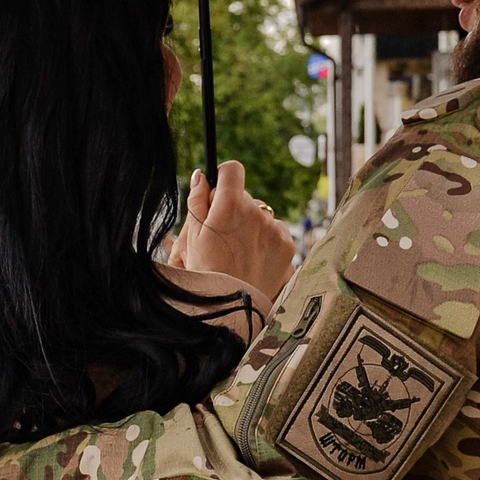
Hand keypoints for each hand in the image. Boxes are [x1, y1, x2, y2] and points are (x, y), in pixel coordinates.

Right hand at [177, 160, 295, 302]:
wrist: (230, 309)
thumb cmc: (205, 272)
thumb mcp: (191, 236)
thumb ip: (197, 200)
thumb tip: (202, 176)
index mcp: (231, 205)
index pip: (232, 170)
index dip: (223, 178)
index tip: (218, 192)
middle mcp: (257, 212)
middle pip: (246, 197)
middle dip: (234, 210)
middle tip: (222, 237)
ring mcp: (276, 230)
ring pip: (262, 216)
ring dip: (252, 227)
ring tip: (238, 255)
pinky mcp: (288, 246)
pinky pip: (276, 233)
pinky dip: (266, 243)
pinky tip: (253, 261)